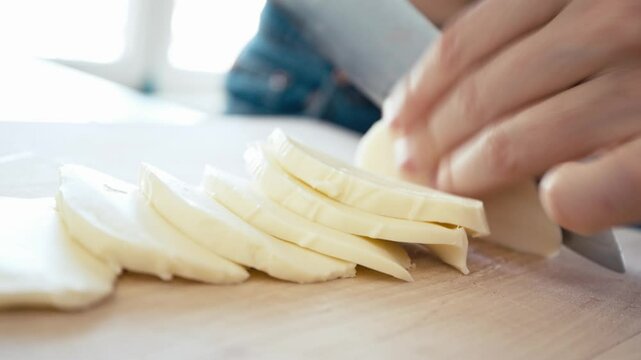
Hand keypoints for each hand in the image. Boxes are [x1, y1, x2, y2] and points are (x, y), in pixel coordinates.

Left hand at [387, 0, 640, 233]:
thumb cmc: (632, 35)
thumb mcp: (577, 1)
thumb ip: (512, 12)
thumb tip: (423, 8)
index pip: (464, 44)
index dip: (420, 88)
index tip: (398, 117)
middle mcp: (607, 22)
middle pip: (480, 95)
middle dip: (432, 137)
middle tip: (409, 162)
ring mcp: (639, 86)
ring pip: (515, 142)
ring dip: (468, 173)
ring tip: (446, 185)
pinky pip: (601, 187)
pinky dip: (569, 200)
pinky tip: (550, 200)